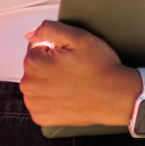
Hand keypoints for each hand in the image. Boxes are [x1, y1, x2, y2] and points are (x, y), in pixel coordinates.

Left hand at [20, 21, 141, 127]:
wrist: (115, 97)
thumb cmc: (100, 68)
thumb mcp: (79, 37)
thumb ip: (49, 29)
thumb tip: (30, 35)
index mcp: (34, 62)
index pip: (35, 46)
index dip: (54, 48)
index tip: (69, 57)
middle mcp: (28, 84)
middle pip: (34, 66)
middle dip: (49, 65)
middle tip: (72, 70)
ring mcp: (34, 103)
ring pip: (36, 84)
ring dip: (48, 82)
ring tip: (71, 83)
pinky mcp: (41, 117)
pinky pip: (39, 103)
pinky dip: (50, 99)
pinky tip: (66, 96)